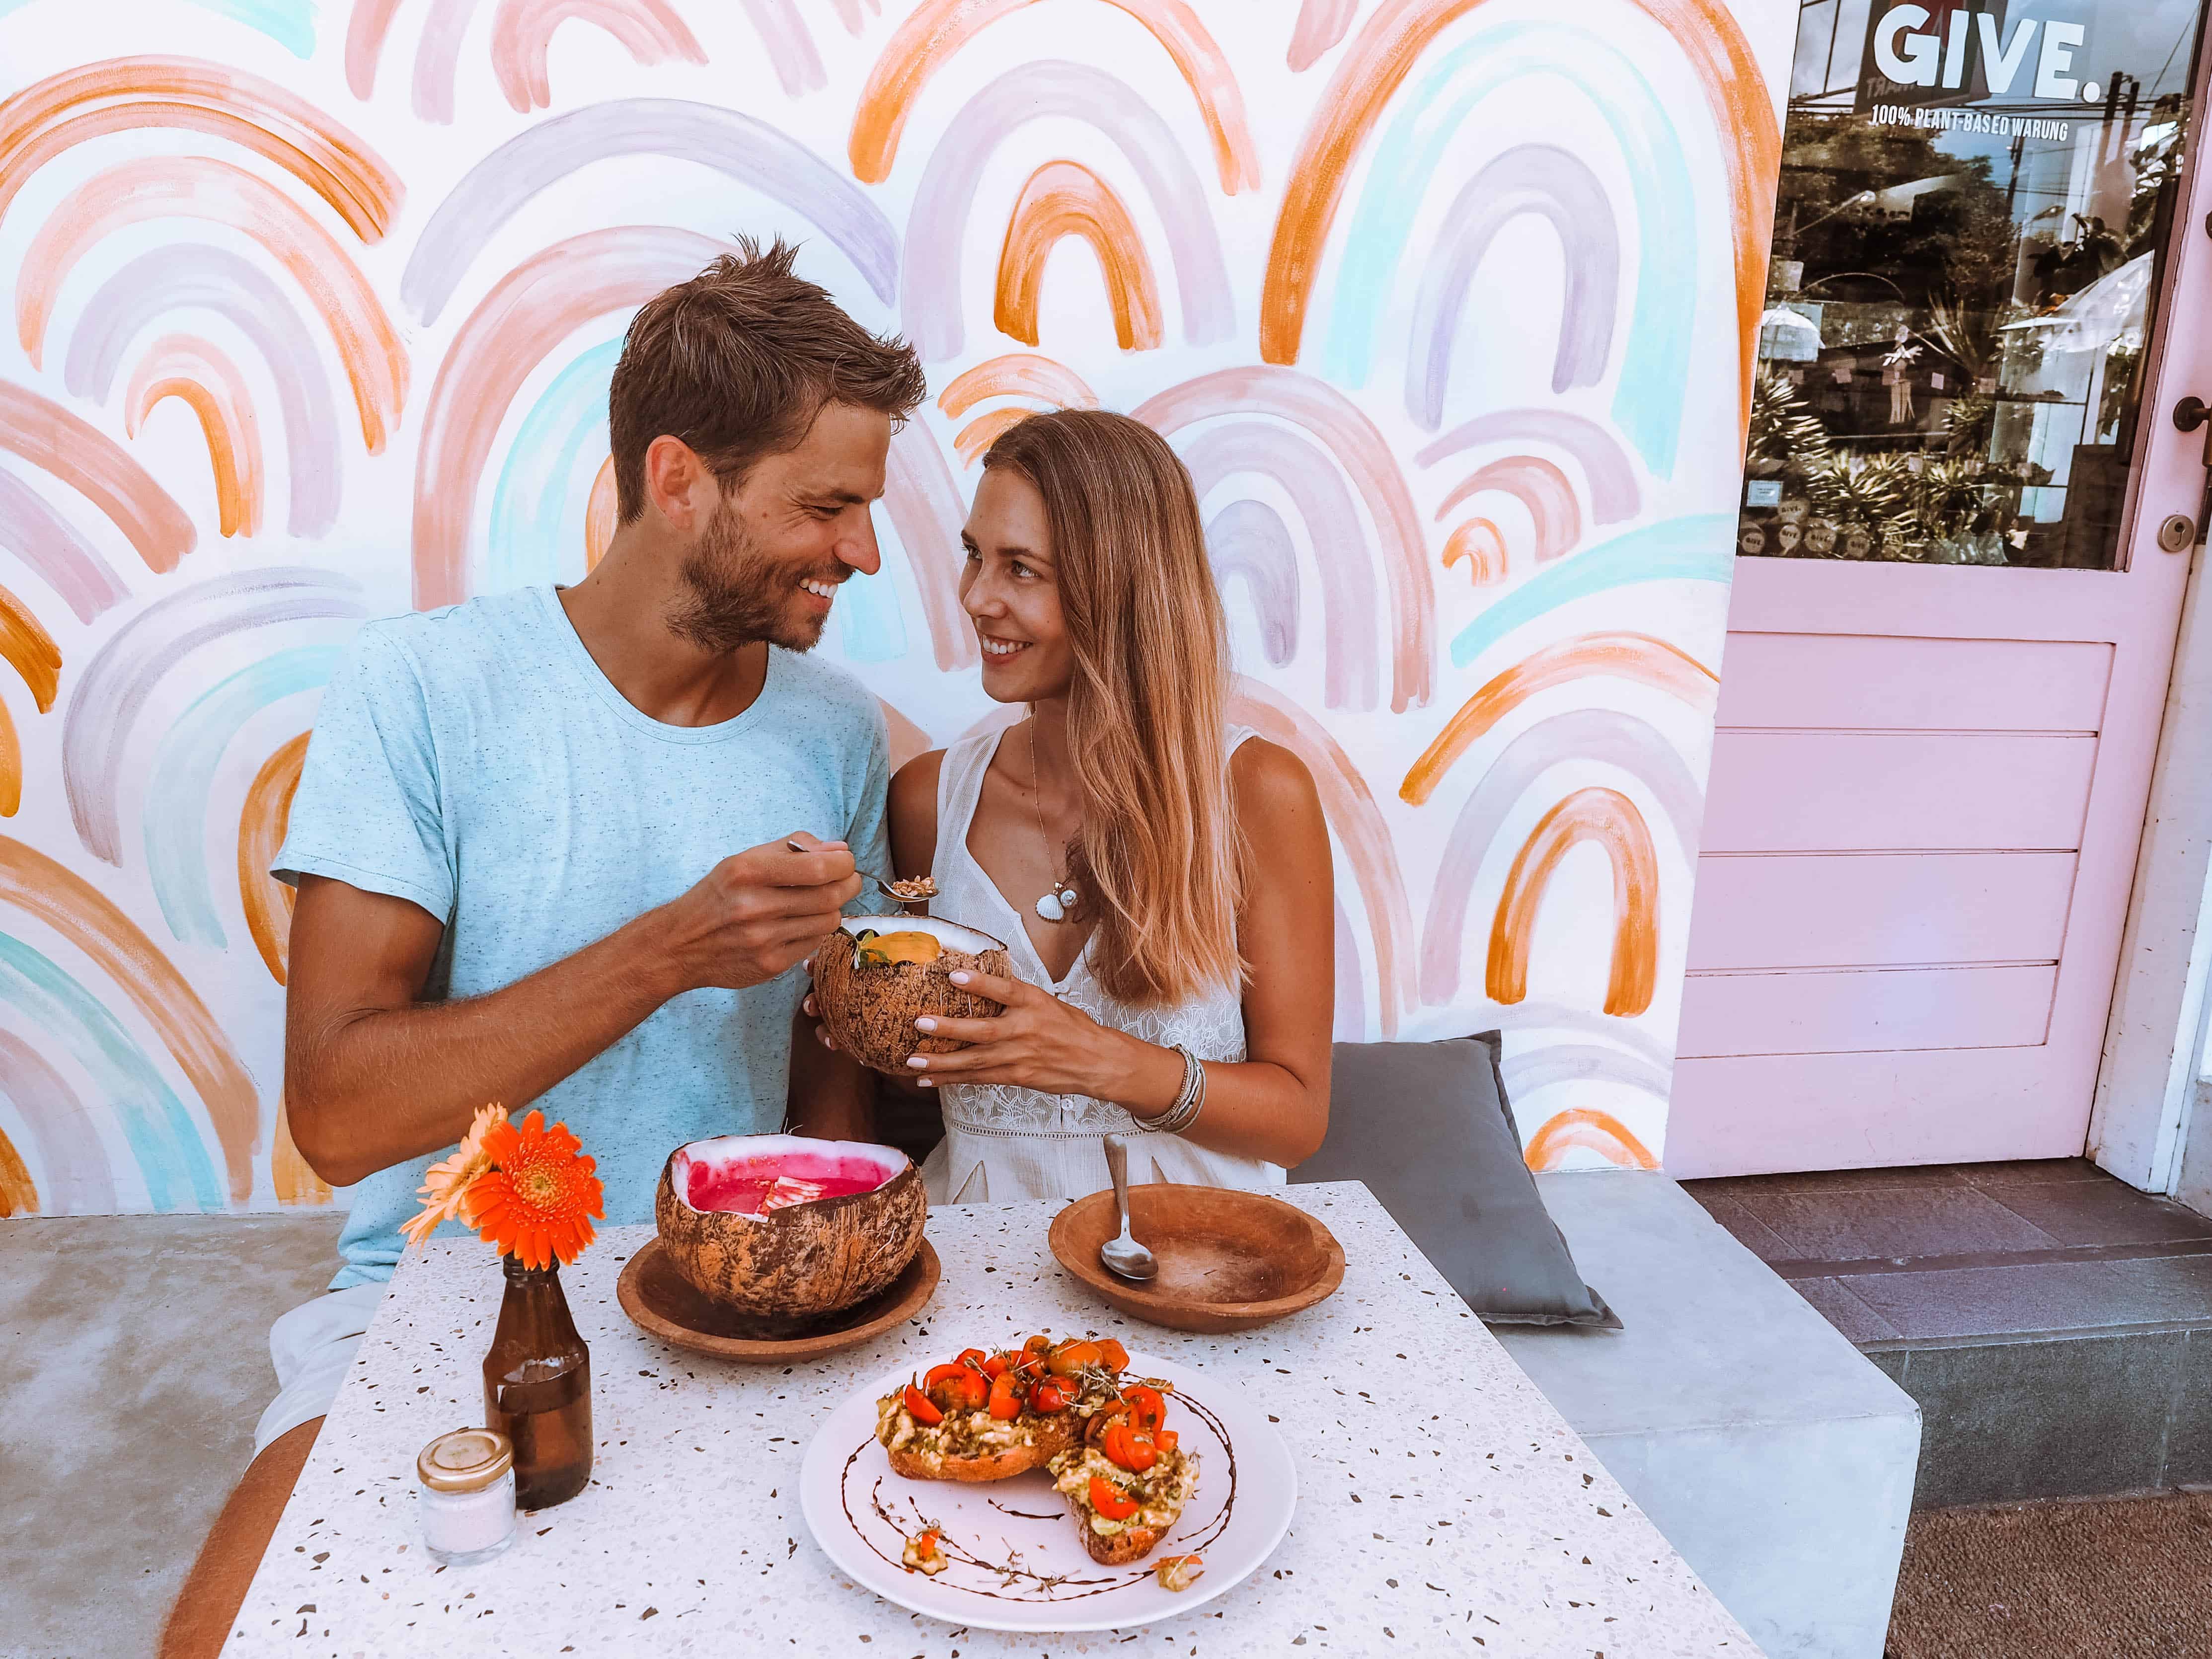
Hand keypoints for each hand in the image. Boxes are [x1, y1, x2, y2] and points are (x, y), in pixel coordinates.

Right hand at [652, 832, 860, 992]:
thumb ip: (794, 848)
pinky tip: (799, 924)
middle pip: (830, 895)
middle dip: (848, 884)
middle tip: (846, 880)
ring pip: (828, 921)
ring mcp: (763, 939)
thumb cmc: (719, 896)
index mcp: (748, 871)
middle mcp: (755, 906)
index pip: (819, 867)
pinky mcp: (770, 964)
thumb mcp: (744, 860)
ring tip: (817, 902)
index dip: (843, 863)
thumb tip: (840, 850)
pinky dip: (815, 930)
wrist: (680, 944)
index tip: (844, 861)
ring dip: (832, 909)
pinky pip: (814, 943)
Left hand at [900, 969, 1180, 1109]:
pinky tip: (930, 1080)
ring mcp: (1019, 1056)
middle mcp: (1025, 1029)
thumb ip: (1015, 996)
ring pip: (975, 1061)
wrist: (1096, 1061)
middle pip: (982, 1030)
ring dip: (941, 1062)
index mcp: (1033, 1003)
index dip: (980, 982)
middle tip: (920, 1024)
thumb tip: (980, 981)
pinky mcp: (1016, 1076)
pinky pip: (979, 1078)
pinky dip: (953, 1079)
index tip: (954, 975)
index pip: (1005, 989)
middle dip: (949, 1029)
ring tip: (913, 1062)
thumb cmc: (1071, 1028)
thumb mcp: (1047, 1001)